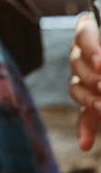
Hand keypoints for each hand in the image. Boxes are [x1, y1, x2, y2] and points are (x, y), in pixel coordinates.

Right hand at [69, 13, 100, 151]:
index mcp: (95, 30)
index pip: (84, 31)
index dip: (90, 45)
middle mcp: (87, 52)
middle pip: (77, 61)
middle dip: (92, 77)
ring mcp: (87, 77)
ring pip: (77, 87)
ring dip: (90, 100)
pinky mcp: (91, 100)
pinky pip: (83, 114)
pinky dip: (85, 128)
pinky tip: (86, 143)